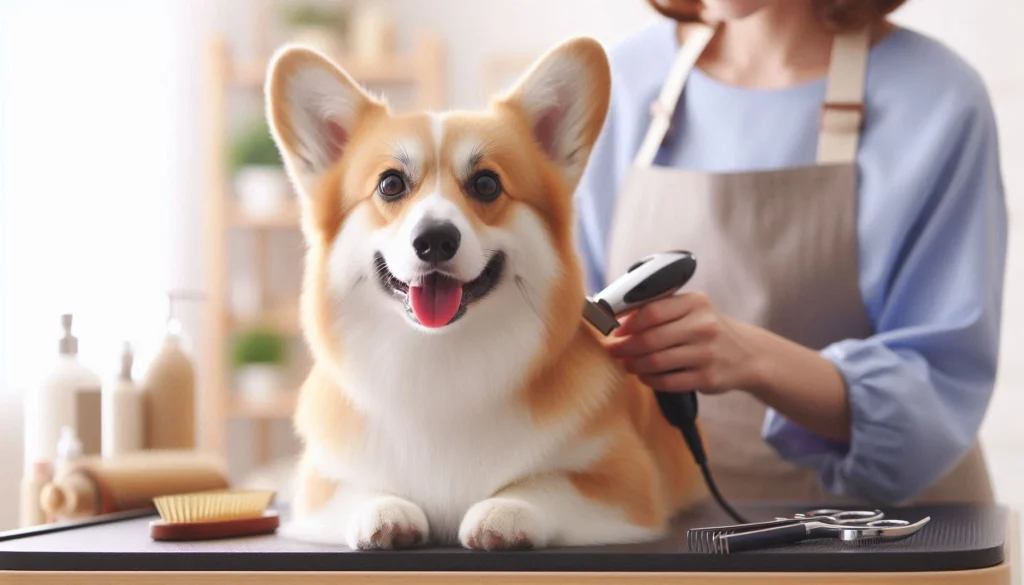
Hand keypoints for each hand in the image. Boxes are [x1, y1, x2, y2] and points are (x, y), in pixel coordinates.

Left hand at [606, 291, 760, 393]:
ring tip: (625, 363)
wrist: (748, 354)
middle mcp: (704, 326)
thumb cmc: (709, 329)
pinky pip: (668, 382)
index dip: (628, 322)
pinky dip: (649, 379)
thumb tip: (620, 319)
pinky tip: (644, 375)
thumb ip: (662, 309)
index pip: (652, 310)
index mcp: (696, 302)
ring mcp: (707, 353)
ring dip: (634, 364)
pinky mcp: (708, 378)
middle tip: (613, 350)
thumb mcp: (693, 310)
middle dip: (625, 346)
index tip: (614, 330)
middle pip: (650, 338)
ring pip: (657, 361)